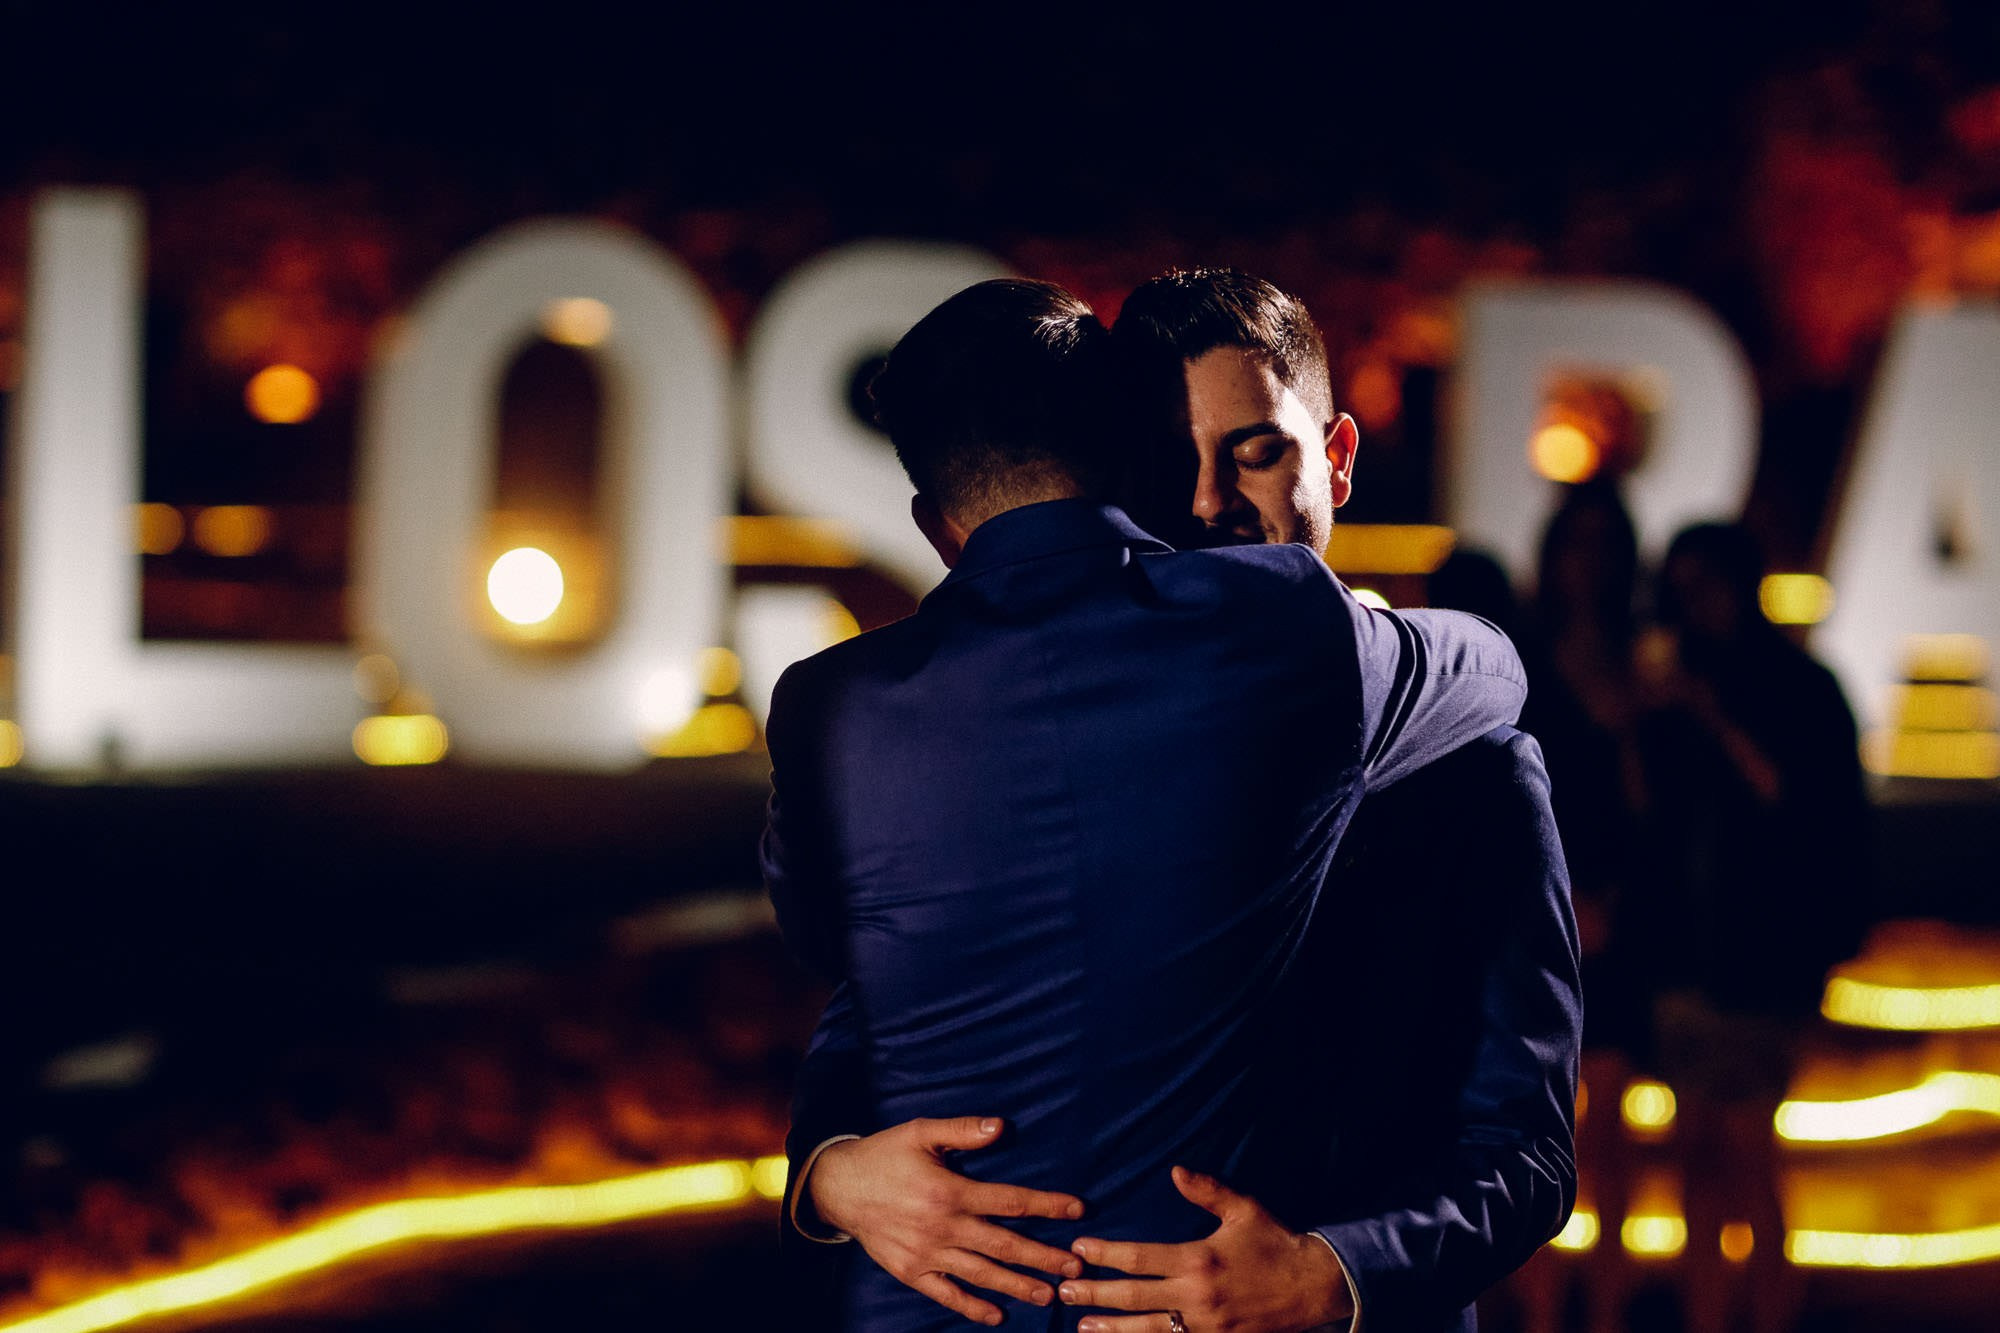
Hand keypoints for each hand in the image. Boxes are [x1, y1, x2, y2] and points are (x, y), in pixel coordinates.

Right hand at [810, 1116, 1085, 1325]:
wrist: (838, 1187)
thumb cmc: (884, 1155)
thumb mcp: (920, 1132)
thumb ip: (963, 1130)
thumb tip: (1001, 1126)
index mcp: (950, 1191)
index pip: (1010, 1201)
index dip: (1046, 1205)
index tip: (1077, 1209)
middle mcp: (944, 1227)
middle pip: (1004, 1245)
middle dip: (1043, 1257)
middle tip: (1075, 1268)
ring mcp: (928, 1254)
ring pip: (982, 1273)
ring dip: (1017, 1286)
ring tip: (1048, 1296)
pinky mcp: (912, 1272)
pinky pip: (947, 1294)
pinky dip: (972, 1307)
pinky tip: (996, 1315)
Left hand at [1060, 1166, 1351, 1332]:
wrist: (1313, 1287)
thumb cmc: (1276, 1243)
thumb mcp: (1244, 1210)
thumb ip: (1207, 1191)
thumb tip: (1175, 1170)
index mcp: (1198, 1260)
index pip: (1139, 1258)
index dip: (1106, 1254)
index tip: (1080, 1249)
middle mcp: (1197, 1297)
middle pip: (1134, 1298)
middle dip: (1095, 1294)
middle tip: (1063, 1288)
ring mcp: (1205, 1326)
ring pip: (1148, 1330)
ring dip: (1112, 1327)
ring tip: (1081, 1325)